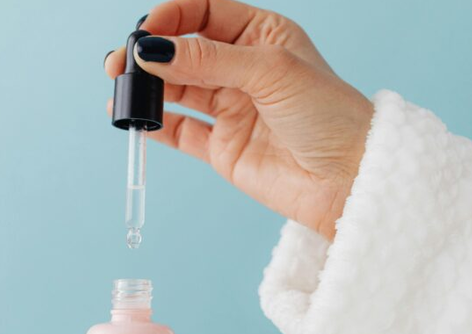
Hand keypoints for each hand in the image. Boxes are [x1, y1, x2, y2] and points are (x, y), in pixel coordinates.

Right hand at [104, 0, 372, 239]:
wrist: (349, 178)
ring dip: (146, 86)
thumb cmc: (329, 115)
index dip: (172, 16)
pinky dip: (154, 123)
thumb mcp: (271, 70)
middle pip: (183, 49)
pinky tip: (134, 118)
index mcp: (262, 35)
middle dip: (150, 52)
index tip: (148, 31)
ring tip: (122, 90)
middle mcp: (243, 68)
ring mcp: (231, 107)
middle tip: (122, 63)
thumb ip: (210, 59)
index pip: (204, 11)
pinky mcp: (222, 146)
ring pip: (175, 87)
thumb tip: (153, 50)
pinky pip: (178, 129)